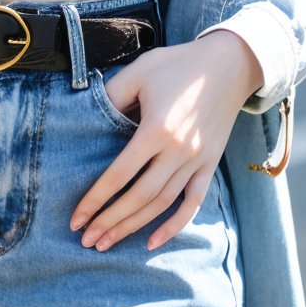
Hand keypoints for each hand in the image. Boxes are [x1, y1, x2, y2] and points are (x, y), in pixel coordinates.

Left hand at [69, 32, 262, 251]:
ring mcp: (197, 160)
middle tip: (86, 240)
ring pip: (162, 204)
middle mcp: (178, 150)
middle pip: (139, 197)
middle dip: (110, 221)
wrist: (229, 63)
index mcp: (156, 129)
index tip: (76, 219)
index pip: (119, 174)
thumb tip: (87, 121)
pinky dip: (175, 225)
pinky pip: (193, 202)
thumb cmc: (178, 64)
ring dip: (134, 227)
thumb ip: (111, 96)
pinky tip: (153, 242)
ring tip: (108, 242)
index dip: (95, 199)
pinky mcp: (210, 164)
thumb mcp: (139, 71)